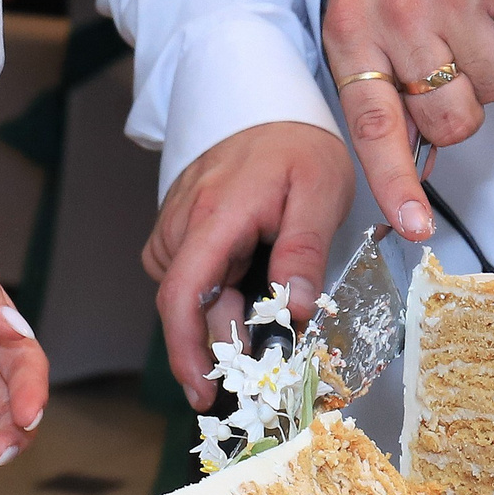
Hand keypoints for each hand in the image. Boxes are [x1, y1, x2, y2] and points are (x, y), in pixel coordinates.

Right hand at [144, 121, 352, 408]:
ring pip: (191, 297)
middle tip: (272, 355)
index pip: (182, 296)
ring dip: (227, 315)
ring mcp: (174, 229)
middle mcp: (181, 226)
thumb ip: (304, 251)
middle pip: (190, 307)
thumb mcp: (320, 191)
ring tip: (269, 296)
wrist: (265, 103)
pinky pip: (192, 280)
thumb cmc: (295, 144)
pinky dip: (219, 295)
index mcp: (214, 217)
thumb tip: (296, 311)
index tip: (205, 390)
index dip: (188, 352)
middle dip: (226, 341)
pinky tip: (249, 279)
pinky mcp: (177, 234)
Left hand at [321, 0, 493, 237]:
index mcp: (354, 24)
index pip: (373, 124)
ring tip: (477, 9)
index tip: (413, 225)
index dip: (395, 181)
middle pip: (450, 120)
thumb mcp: (368, 1)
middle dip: (462, 103)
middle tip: (456, 51)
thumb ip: (380, 75)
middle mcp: (401, 11)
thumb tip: (410, 159)